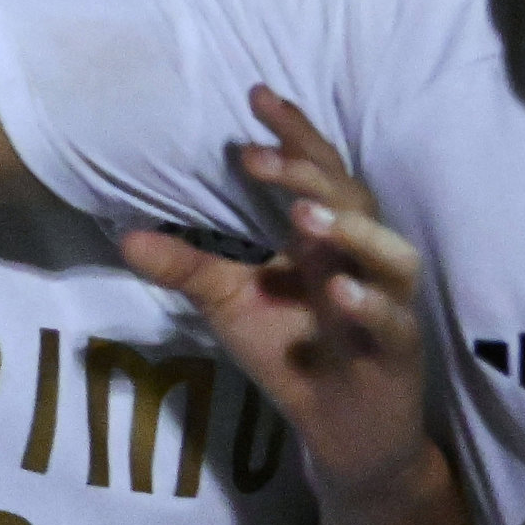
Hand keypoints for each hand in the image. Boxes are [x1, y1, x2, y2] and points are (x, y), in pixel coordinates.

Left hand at [122, 89, 435, 496]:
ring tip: (303, 215)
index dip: (294, 133)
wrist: (341, 431)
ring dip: (352, 232)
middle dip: (308, 173)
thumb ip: (186, 267)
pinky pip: (396, 325)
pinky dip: (371, 307)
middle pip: (352, 202)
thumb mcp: (228, 303)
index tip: (256, 93)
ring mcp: (388, 306)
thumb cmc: (291, 349)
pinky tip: (341, 295)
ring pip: (393, 257)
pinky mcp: (399, 355)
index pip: (316, 172)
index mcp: (322, 239)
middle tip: (256, 156)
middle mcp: (361, 262)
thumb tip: (125, 237)